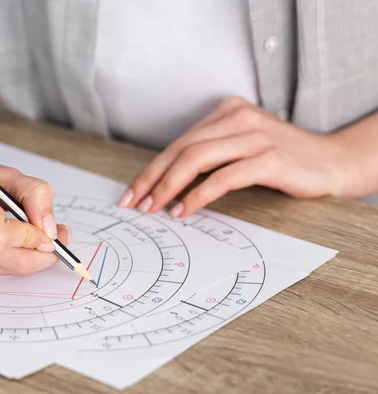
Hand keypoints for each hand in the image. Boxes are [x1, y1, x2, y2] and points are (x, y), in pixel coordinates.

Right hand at [0, 153, 69, 275]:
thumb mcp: (5, 173)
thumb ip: (35, 195)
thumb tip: (52, 230)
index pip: (4, 236)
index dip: (33, 236)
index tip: (51, 229)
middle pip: (12, 260)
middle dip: (43, 254)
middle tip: (58, 238)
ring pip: (10, 269)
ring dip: (32, 256)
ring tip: (37, 234)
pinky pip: (0, 270)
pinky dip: (15, 258)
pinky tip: (13, 241)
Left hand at [117, 97, 347, 215]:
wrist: (332, 162)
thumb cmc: (282, 160)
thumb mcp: (241, 148)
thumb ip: (210, 156)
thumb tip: (165, 185)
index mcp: (226, 112)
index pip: (178, 142)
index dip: (151, 169)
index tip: (132, 192)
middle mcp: (237, 118)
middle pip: (181, 149)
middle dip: (151, 179)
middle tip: (134, 204)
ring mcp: (254, 136)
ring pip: (196, 159)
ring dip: (168, 187)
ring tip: (153, 209)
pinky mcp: (268, 158)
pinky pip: (223, 177)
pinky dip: (197, 196)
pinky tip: (183, 210)